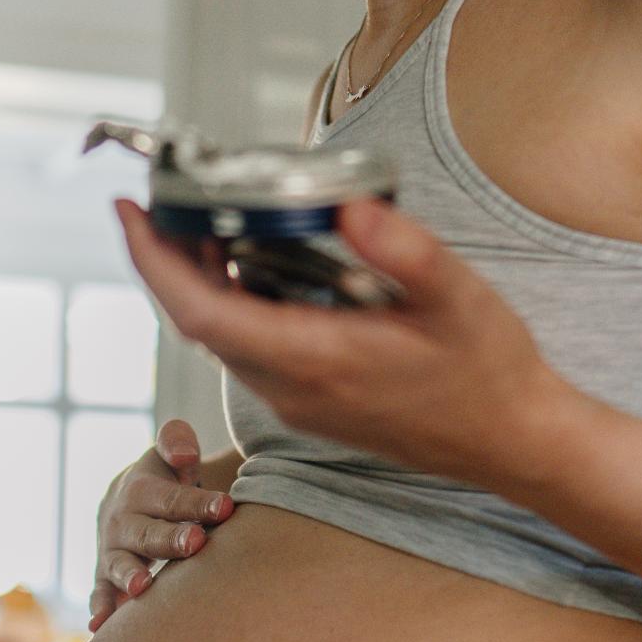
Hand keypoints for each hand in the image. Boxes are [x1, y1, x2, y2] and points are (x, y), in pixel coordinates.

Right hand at [90, 418, 233, 631]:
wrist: (129, 501)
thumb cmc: (164, 478)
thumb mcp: (169, 453)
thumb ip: (176, 441)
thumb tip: (185, 457)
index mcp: (140, 490)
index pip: (172, 498)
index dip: (198, 502)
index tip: (226, 508)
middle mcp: (121, 521)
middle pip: (147, 532)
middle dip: (170, 539)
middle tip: (196, 542)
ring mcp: (111, 551)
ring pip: (119, 564)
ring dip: (130, 576)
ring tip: (143, 588)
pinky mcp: (106, 576)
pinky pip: (100, 592)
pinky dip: (101, 608)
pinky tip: (99, 627)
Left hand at [114, 197, 588, 485]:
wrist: (511, 442)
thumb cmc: (489, 372)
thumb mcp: (460, 297)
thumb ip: (405, 251)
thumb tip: (351, 208)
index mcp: (315, 358)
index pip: (201, 310)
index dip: (154, 262)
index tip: (130, 211)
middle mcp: (291, 387)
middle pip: (197, 320)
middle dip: (166, 260)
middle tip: (160, 199)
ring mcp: (297, 400)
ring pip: (221, 335)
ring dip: (200, 281)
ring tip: (204, 221)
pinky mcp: (309, 402)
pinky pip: (250, 347)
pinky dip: (234, 303)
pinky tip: (256, 266)